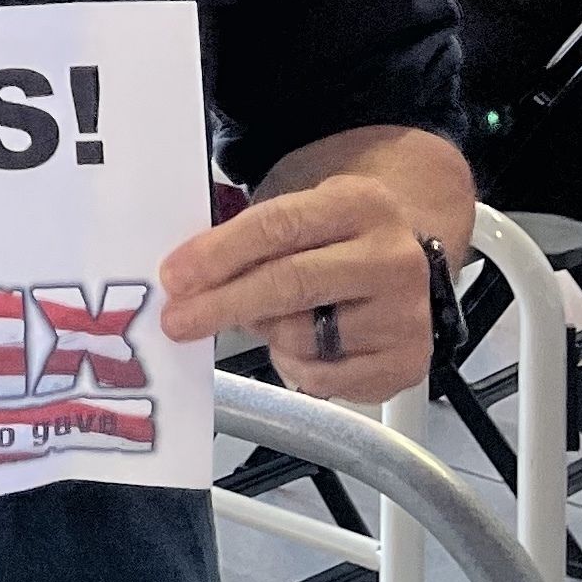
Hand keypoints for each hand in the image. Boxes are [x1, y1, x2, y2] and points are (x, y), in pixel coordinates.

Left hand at [157, 125, 464, 402]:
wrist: (401, 266)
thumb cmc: (333, 242)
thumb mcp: (302, 217)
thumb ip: (250, 240)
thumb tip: (187, 281)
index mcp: (360, 204)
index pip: (278, 227)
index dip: (220, 254)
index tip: (176, 276)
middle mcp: (393, 258)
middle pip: (291, 283)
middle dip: (223, 304)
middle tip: (177, 319)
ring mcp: (405, 314)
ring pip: (302, 336)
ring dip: (266, 332)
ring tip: (272, 318)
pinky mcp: (405, 363)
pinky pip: (322, 378)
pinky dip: (295, 365)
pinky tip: (304, 344)